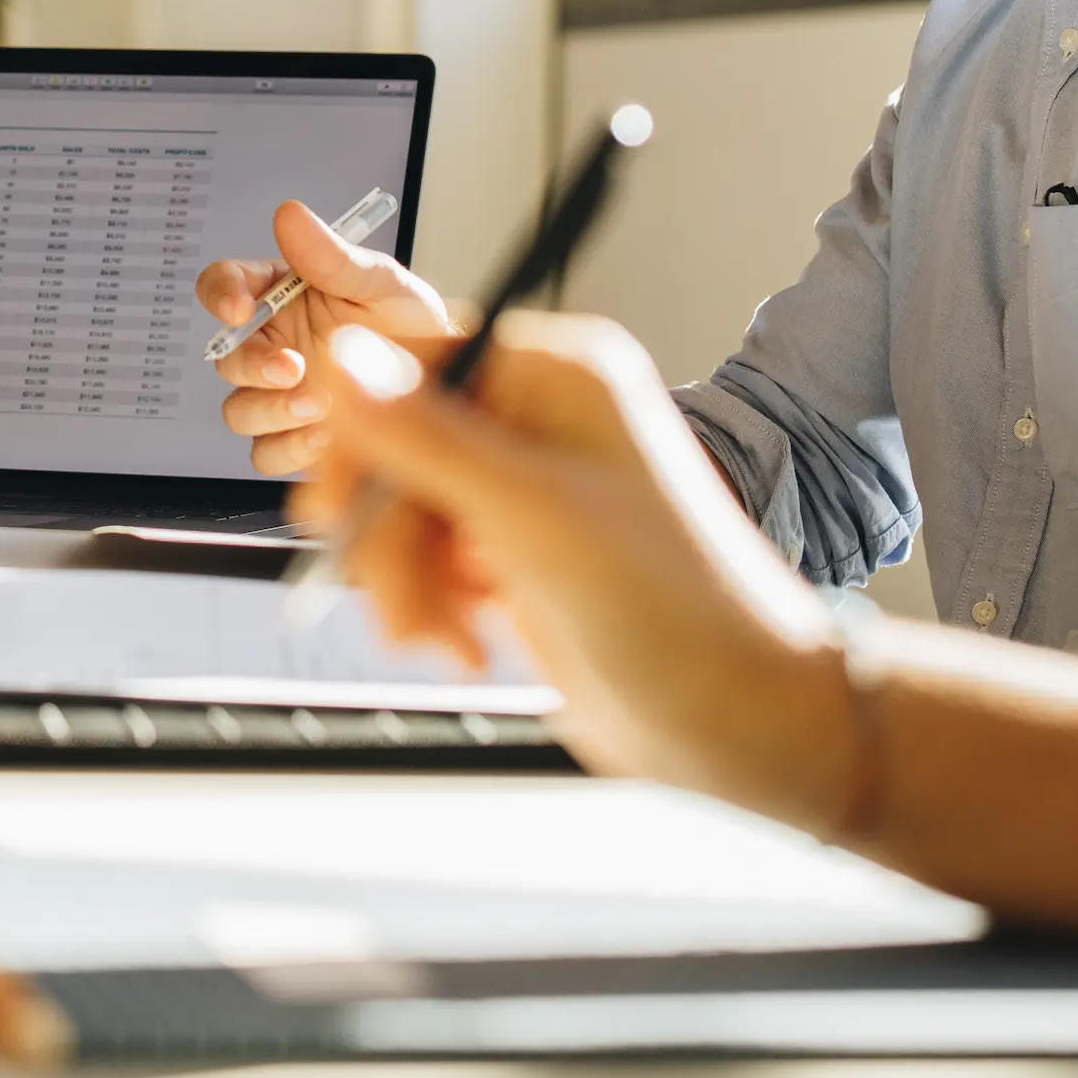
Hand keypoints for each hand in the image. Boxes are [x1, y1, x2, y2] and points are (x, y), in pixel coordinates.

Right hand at [200, 199, 459, 474]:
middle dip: (253, 363)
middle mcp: (273, 344)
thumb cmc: (411, 323)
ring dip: (271, 409)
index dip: (222, 294)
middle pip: (227, 356)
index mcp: (280, 295)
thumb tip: (291, 216)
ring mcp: (281, 394)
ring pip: (240, 410)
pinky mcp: (296, 438)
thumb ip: (332, 255)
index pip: (226, 285)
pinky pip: (267, 452)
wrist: (448, 383)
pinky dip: (289, 447)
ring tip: (320, 404)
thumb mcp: (381, 282)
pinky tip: (325, 436)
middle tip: (293, 366)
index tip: (240, 308)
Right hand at [302, 313, 848, 818]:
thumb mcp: (533, 515)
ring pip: (401, 511)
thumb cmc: (679, 611)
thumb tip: (343, 359)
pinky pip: (425, 561)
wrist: (739, 718)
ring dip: (402, 581)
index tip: (338, 499)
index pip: (414, 362)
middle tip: (393, 591)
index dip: (362, 430)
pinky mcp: (515, 556)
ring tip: (444, 635)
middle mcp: (538, 422)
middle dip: (386, 530)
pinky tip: (468, 641)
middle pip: (394, 445)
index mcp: (556, 377)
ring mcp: (526, 492)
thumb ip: (427, 439)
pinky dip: (428, 607)